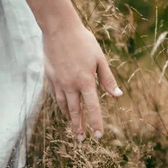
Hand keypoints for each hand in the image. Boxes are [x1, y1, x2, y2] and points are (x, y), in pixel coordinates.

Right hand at [43, 23, 122, 140]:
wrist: (59, 28)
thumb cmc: (83, 41)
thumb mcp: (100, 59)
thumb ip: (108, 79)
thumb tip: (118, 95)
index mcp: (85, 82)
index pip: (92, 108)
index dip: (96, 123)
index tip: (98, 135)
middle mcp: (70, 85)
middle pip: (75, 111)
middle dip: (79, 126)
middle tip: (80, 139)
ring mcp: (58, 82)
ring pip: (63, 105)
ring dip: (69, 118)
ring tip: (73, 127)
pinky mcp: (50, 77)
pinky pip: (56, 95)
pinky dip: (60, 104)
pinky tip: (63, 108)